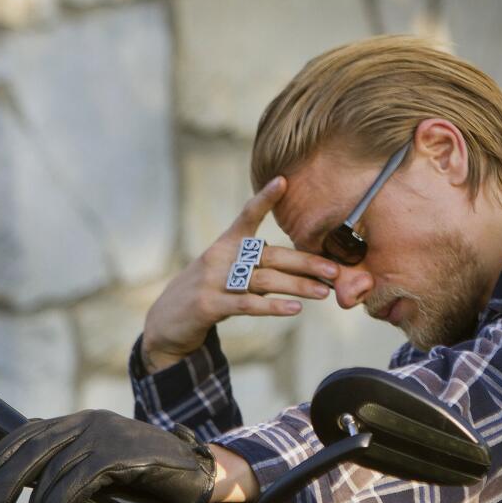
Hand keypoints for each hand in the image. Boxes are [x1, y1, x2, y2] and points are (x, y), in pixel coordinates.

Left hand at [0, 411, 216, 502]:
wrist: (195, 470)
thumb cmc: (150, 472)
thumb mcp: (106, 464)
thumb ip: (77, 465)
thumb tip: (38, 486)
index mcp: (85, 420)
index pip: (35, 429)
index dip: (6, 448)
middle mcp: (92, 421)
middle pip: (38, 446)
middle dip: (9, 475)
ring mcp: (106, 434)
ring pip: (56, 466)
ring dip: (38, 500)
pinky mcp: (121, 452)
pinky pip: (80, 477)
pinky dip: (61, 499)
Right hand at [140, 176, 339, 369]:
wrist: (167, 321)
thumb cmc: (208, 292)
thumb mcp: (226, 271)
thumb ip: (257, 266)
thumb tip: (302, 266)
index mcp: (225, 245)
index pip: (246, 216)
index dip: (264, 199)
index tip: (283, 181)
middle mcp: (219, 257)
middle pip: (269, 256)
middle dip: (305, 262)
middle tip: (334, 269)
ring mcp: (213, 281)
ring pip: (264, 280)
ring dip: (297, 286)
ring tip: (324, 292)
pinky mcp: (209, 305)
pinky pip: (247, 304)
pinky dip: (272, 306)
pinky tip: (294, 309)